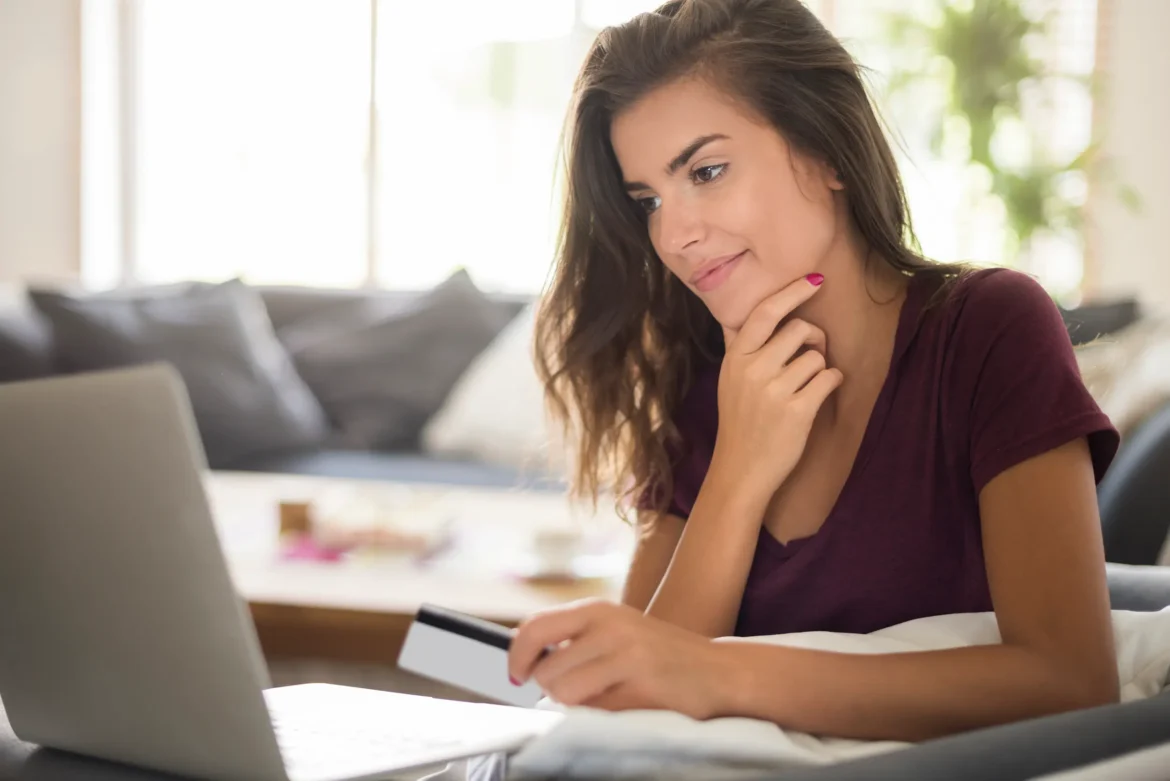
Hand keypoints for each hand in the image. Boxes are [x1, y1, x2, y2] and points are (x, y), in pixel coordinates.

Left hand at [508, 599, 726, 718]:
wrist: (719, 671)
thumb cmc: (659, 655)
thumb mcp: (614, 630)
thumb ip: (572, 637)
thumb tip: (521, 653)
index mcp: (597, 610)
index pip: (534, 628)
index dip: (517, 657)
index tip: (517, 676)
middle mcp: (610, 626)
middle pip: (547, 672)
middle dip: (553, 690)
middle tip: (578, 690)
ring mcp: (628, 655)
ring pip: (566, 694)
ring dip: (578, 705)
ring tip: (605, 696)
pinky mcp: (642, 686)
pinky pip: (597, 712)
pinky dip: (603, 716)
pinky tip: (627, 703)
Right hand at [713, 275, 842, 495]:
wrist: (740, 469)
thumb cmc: (739, 421)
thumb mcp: (728, 379)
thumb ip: (737, 346)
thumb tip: (737, 314)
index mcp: (735, 358)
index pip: (764, 313)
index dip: (792, 292)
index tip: (814, 280)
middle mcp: (752, 370)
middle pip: (799, 330)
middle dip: (814, 338)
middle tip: (811, 354)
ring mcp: (774, 391)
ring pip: (817, 356)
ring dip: (820, 367)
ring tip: (808, 385)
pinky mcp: (797, 411)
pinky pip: (829, 378)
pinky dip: (831, 383)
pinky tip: (819, 395)